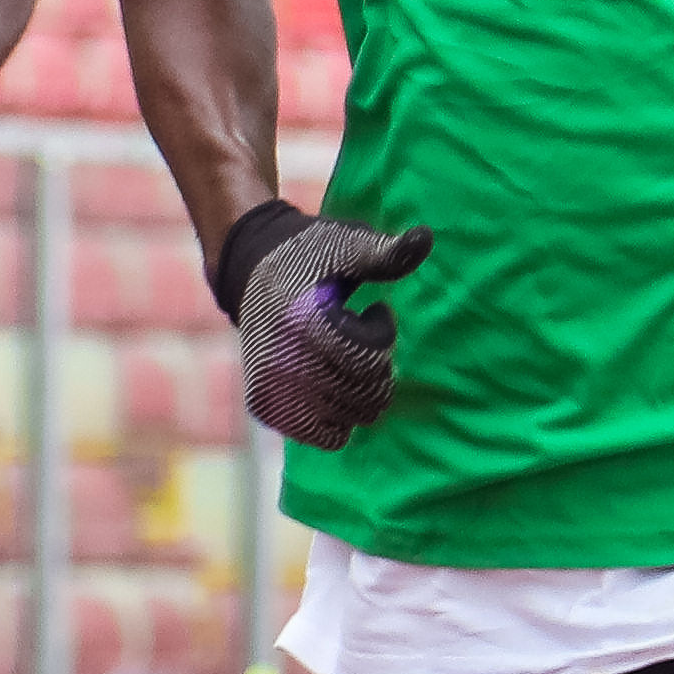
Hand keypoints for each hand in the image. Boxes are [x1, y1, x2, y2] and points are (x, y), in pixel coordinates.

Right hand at [219, 201, 433, 447]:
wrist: (248, 271)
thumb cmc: (308, 258)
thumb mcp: (345, 246)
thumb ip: (385, 253)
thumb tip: (425, 237)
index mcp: (305, 326)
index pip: (369, 360)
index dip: (381, 334)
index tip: (373, 310)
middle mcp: (284, 363)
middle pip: (363, 394)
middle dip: (377, 368)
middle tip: (361, 337)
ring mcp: (273, 389)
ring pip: (348, 418)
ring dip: (360, 392)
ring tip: (343, 356)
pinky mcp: (266, 406)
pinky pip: (324, 435)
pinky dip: (338, 418)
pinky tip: (331, 381)